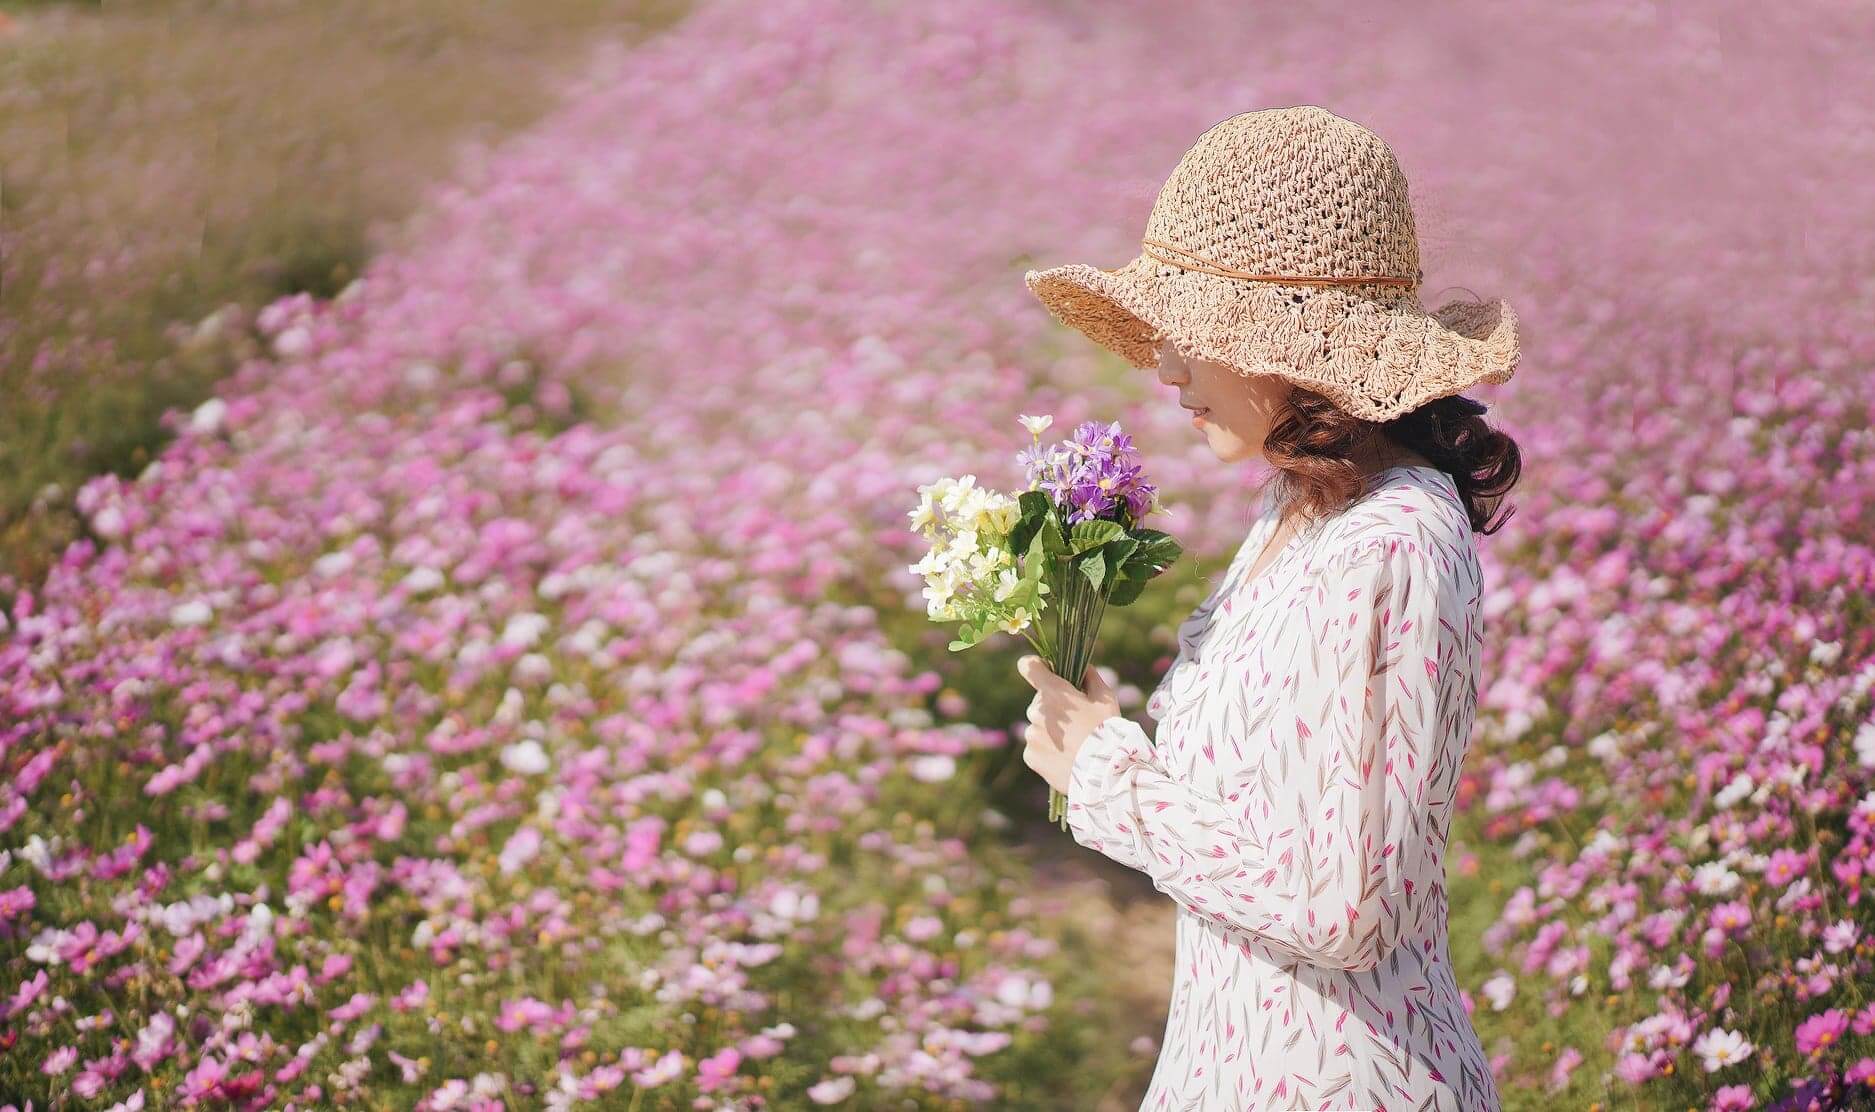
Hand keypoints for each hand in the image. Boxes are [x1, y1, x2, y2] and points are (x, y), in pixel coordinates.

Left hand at [1015, 655, 1122, 796]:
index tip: (1044, 670)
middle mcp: (1036, 711)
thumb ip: (1091, 678)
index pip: (1029, 666)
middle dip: (1054, 708)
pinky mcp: (1030, 755)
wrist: (1104, 773)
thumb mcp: (1105, 699)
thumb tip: (1083, 668)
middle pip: (1039, 702)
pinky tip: (1065, 756)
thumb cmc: (1108, 732)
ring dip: (1050, 731)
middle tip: (1076, 722)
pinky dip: (1046, 749)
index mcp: (1054, 692)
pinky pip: (1035, 747)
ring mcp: (1031, 735)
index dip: (1036, 666)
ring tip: (1074, 744)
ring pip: (1037, 726)